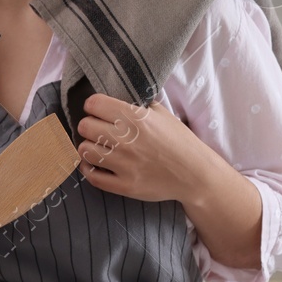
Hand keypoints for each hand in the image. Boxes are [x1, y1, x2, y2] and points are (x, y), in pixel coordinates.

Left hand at [76, 93, 221, 205]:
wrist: (196, 174)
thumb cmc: (179, 141)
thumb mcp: (162, 114)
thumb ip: (138, 105)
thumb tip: (115, 97)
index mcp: (136, 118)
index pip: (94, 104)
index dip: (93, 106)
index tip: (97, 110)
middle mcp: (126, 139)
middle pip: (84, 126)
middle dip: (89, 125)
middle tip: (97, 130)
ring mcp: (124, 164)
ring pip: (85, 150)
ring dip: (89, 147)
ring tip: (98, 147)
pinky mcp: (124, 185)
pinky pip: (92, 176)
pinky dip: (89, 169)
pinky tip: (95, 164)